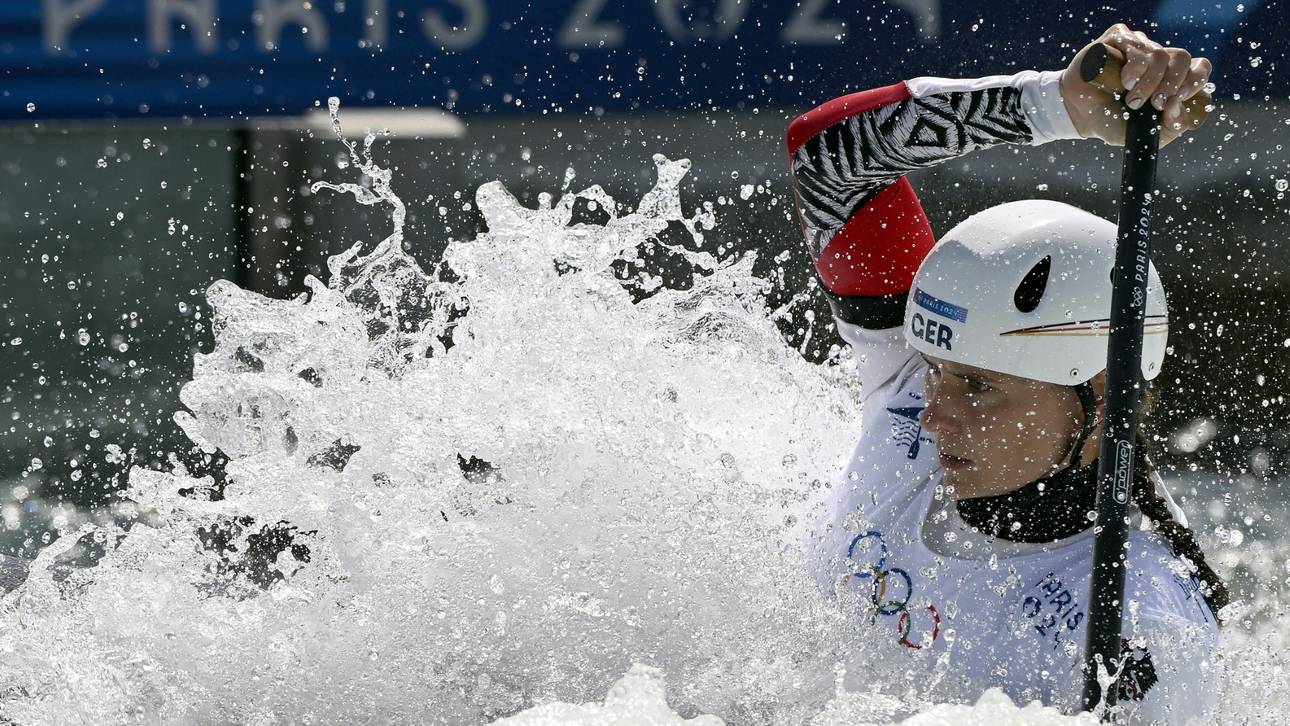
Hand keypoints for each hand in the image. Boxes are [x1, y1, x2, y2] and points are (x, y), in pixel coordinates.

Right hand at [1060, 23, 1212, 146]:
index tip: (1177, 100)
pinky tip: (1124, 83)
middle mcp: (1158, 59)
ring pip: (1161, 54)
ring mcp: (1139, 47)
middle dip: (1171, 86)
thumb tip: (1177, 104)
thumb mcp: (1149, 133)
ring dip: (1149, 83)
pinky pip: (1136, 46)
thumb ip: (1173, 125)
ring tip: (1131, 100)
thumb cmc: (1112, 121)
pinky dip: (1134, 69)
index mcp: (1172, 78)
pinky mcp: (1119, 39)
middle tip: (1155, 105)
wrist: (1079, 115)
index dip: (1194, 82)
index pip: (1199, 68)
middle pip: (1183, 58)